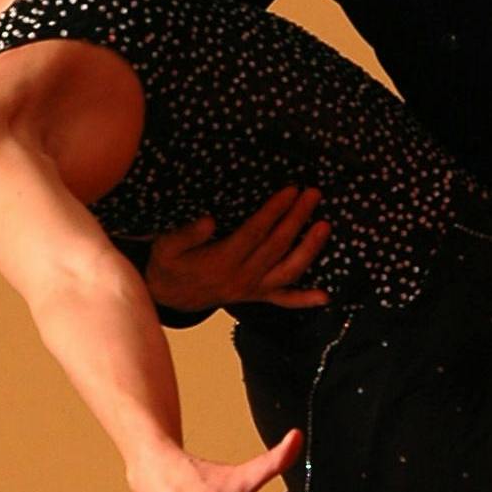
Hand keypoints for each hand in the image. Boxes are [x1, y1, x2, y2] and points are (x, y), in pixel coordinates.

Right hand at [146, 186, 330, 312]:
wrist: (169, 297)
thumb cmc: (169, 266)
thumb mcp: (166, 247)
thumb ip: (185, 235)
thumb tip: (208, 221)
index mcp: (221, 262)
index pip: (255, 232)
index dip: (274, 211)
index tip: (290, 191)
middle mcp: (242, 278)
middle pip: (277, 246)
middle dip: (297, 218)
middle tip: (312, 194)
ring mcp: (252, 289)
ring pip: (288, 271)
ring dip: (310, 249)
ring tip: (324, 226)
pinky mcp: (257, 296)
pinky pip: (284, 300)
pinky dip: (305, 299)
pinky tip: (325, 296)